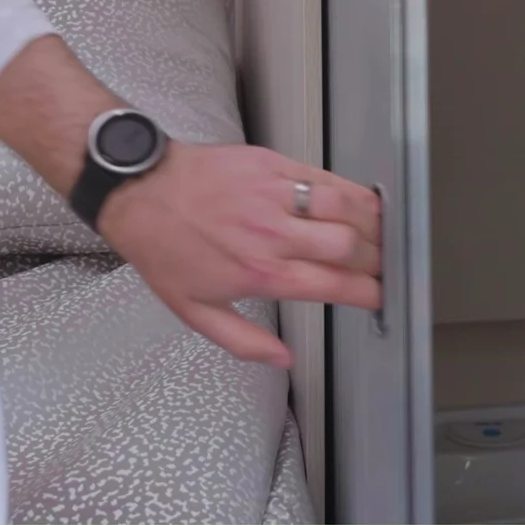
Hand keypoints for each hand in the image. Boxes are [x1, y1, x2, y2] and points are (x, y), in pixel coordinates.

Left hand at [98, 142, 383, 368]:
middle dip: (376, 260)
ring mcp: (275, 195)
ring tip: (381, 234)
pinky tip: (361, 201)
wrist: (141, 193)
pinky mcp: (272, 164)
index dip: (368, 293)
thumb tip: (283, 359)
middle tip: (383, 266)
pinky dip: (350, 190)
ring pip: (345, 207)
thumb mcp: (196, 311)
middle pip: (350, 246)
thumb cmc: (166, 249)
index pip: (334, 285)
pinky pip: (324, 177)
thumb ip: (245, 341)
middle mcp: (274, 234)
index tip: (379, 296)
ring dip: (372, 223)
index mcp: (261, 273)